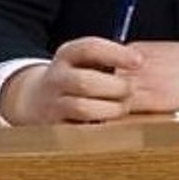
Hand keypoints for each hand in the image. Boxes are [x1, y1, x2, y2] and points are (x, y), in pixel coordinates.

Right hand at [0, 36, 143, 125]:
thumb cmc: (76, 77)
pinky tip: (110, 123)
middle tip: (130, 91)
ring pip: (81, 108)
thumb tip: (142, 63)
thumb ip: (109, 59)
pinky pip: (79, 131)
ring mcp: (53, 104)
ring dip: (110, 110)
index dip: (116, 54)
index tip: (139, 61)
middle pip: (84, 82)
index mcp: (66, 55)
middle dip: (115, 88)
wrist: (36, 99)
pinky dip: (99, 129)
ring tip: (122, 108)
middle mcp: (56, 78)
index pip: (89, 48)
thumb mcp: (85, 60)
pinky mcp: (55, 127)